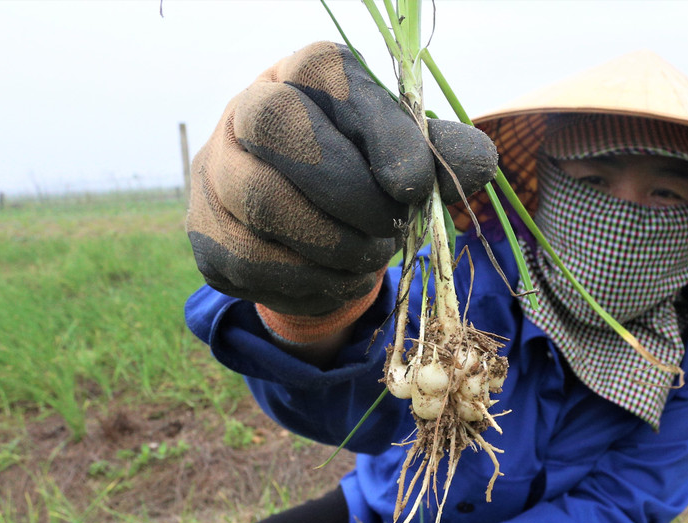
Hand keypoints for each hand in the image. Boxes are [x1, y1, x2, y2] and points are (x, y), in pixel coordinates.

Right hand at [186, 42, 498, 316]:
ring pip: (261, 204)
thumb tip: (481, 163)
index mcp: (303, 74)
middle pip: (279, 130)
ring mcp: (215, 173)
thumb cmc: (361, 171)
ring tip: (370, 257)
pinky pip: (253, 264)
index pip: (331, 78)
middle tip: (392, 231)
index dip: (379, 133)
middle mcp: (244, 110)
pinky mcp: (206, 236)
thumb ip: (438, 154)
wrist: (302, 218)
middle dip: (349, 193)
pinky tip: (338, 278)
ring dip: (333, 246)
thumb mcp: (404, 153)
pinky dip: (309, 282)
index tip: (414, 188)